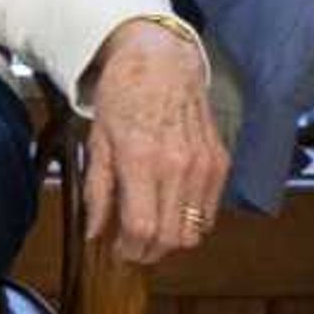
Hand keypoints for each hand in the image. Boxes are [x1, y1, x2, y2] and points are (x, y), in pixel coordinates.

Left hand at [80, 20, 229, 264]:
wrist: (161, 61)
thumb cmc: (123, 96)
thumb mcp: (97, 142)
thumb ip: (97, 192)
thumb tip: (93, 232)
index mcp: (142, 160)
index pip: (143, 228)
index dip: (130, 250)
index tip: (118, 252)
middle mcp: (178, 166)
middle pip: (172, 237)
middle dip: (149, 253)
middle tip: (132, 249)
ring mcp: (204, 165)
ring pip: (195, 231)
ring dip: (171, 240)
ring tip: (150, 230)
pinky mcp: (220, 162)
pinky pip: (210, 210)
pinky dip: (191, 221)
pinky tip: (171, 210)